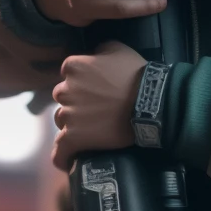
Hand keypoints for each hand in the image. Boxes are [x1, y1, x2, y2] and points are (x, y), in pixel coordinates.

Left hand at [51, 42, 145, 169]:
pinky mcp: (74, 137)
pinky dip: (62, 156)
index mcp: (74, 67)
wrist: (150, 103)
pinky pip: (61, 150)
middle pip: (63, 97)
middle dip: (76, 101)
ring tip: (92, 129)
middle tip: (97, 107)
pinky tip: (66, 161)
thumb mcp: (118, 49)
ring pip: (62, 121)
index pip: (69, 73)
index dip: (82, 80)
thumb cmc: (137, 75)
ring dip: (73, 124)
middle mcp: (65, 90)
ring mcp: (68, 115)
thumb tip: (94, 55)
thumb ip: (99, 50)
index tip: (94, 87)